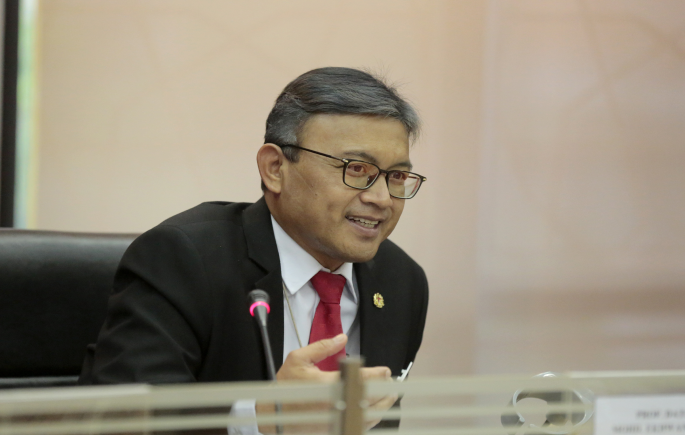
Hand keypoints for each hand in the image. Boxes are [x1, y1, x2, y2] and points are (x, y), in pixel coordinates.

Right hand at [258, 333, 395, 432]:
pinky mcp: (335, 429)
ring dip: (383, 405)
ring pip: (368, 416)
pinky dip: (372, 419)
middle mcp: (335, 404)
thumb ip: (322, 347)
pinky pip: (359, 426)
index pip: (362, 379)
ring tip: (390, 396)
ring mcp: (336, 420)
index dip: (378, 375)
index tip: (386, 371)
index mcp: (328, 385)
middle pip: (370, 398)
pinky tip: (376, 410)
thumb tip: (342, 337)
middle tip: (391, 382)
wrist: (274, 413)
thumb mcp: (298, 359)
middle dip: (385, 389)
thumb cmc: (286, 385)